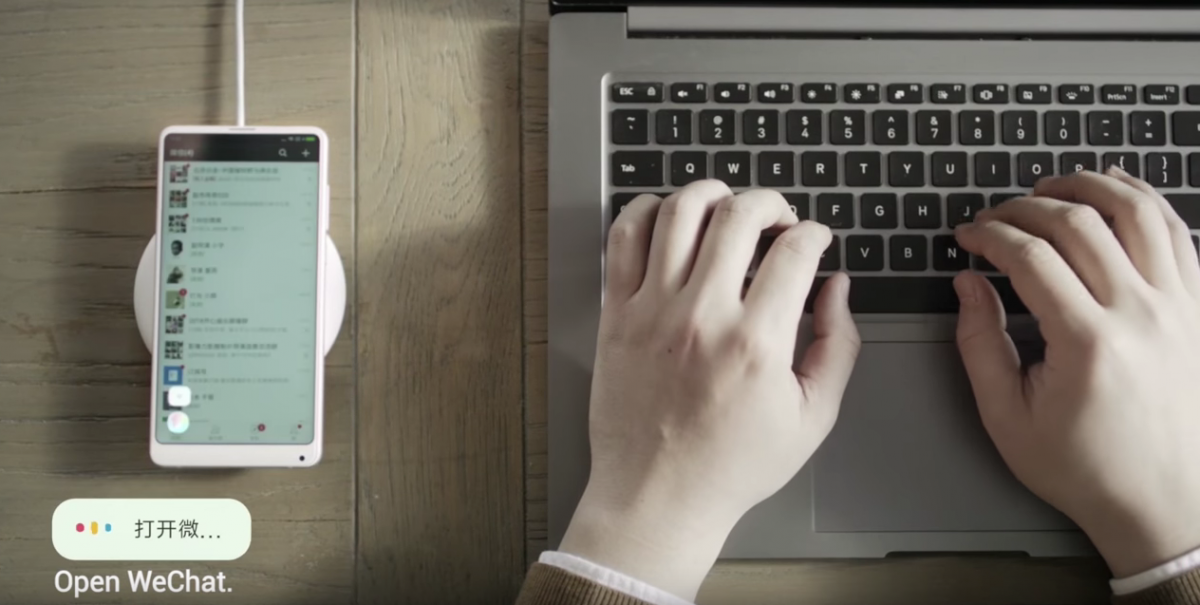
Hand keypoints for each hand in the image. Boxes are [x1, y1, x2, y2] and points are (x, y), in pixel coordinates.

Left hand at [560, 180, 860, 599]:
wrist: (657, 496)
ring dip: (712, 193)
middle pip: (739, 214)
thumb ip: (837, 345)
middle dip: (770, 202)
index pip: (795, 251)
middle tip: (777, 218)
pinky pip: (624, 237)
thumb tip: (838, 287)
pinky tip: (668, 218)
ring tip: (726, 207)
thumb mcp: (812, 418)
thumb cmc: (732, 465)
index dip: (814, 233)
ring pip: (679, 211)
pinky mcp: (616, 313)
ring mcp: (652, 309)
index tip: (814, 239)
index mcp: (757, 342)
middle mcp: (702, 316)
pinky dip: (647, 211)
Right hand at [954, 167, 1199, 577]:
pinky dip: (1145, 201)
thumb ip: (979, 345)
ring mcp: (1178, 307)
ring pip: (1137, 212)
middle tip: (998, 215)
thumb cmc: (1088, 468)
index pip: (1030, 256)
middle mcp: (1139, 315)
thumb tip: (968, 285)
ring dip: (1090, 185)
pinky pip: (1176, 233)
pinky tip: (1118, 192)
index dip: (989, 234)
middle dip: (1026, 205)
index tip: (968, 236)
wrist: (1166, 503)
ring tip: (1055, 185)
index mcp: (1087, 343)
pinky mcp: (1197, 309)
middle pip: (1079, 223)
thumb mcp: (1008, 418)